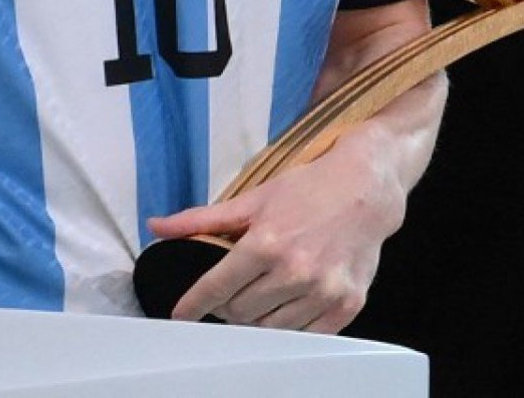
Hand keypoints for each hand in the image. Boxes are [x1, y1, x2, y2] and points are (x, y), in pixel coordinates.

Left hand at [147, 125, 405, 332]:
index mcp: (266, 243)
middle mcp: (294, 271)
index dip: (193, 304)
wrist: (366, 189)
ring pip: (270, 330)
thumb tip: (157, 226)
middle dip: (228, 305)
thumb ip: (203, 219)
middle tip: (232, 289)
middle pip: (240, 313)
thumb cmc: (308, 190)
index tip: (181, 314)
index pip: (217, 288)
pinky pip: (305, 336)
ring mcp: (322, 292)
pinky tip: (287, 304)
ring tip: (260, 295)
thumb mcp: (254, 198)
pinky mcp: (346, 306)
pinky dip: (290, 326)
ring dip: (257, 318)